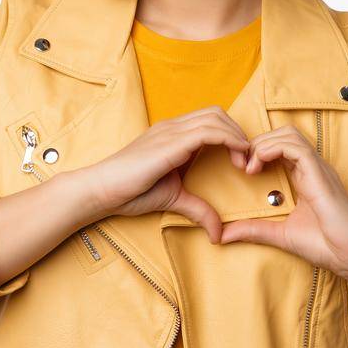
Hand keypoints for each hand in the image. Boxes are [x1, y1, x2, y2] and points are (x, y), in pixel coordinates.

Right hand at [77, 106, 249, 243]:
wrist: (100, 191)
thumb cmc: (130, 192)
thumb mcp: (175, 199)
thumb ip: (199, 210)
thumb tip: (219, 234)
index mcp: (173, 134)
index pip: (211, 120)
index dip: (232, 135)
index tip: (243, 161)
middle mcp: (173, 127)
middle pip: (217, 113)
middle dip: (238, 132)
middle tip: (248, 161)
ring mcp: (170, 131)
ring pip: (216, 118)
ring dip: (238, 137)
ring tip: (244, 163)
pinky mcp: (169, 142)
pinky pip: (209, 131)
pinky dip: (230, 140)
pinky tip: (237, 159)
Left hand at [219, 125, 347, 281]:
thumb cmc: (326, 245)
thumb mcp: (280, 235)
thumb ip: (254, 230)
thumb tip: (222, 235)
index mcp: (305, 177)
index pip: (281, 146)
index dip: (258, 150)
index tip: (242, 170)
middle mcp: (312, 168)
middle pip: (284, 134)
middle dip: (257, 143)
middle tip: (241, 165)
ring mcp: (318, 169)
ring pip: (289, 134)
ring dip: (263, 144)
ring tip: (249, 166)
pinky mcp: (320, 174)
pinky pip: (296, 147)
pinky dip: (272, 149)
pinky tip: (258, 166)